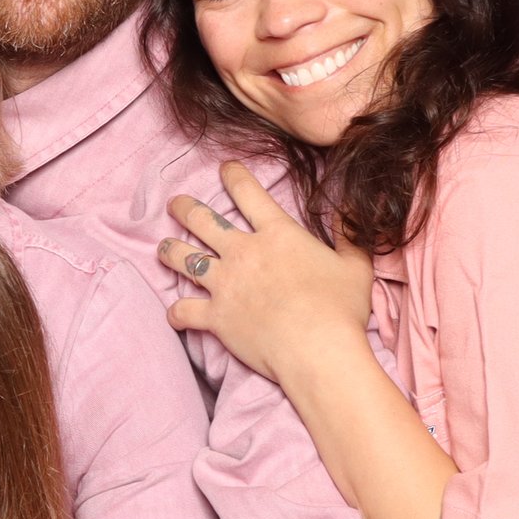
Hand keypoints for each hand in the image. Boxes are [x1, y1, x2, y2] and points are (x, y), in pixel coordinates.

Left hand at [159, 163, 375, 391]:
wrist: (318, 350)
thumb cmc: (341, 309)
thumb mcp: (355, 266)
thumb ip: (350, 236)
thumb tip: (350, 209)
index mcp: (277, 234)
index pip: (249, 193)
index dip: (233, 176)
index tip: (225, 168)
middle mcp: (243, 252)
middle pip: (202, 221)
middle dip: (185, 209)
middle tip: (174, 204)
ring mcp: (224, 284)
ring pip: (184, 260)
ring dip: (170, 252)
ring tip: (162, 248)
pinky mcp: (215, 317)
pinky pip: (184, 311)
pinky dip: (176, 312)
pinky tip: (173, 314)